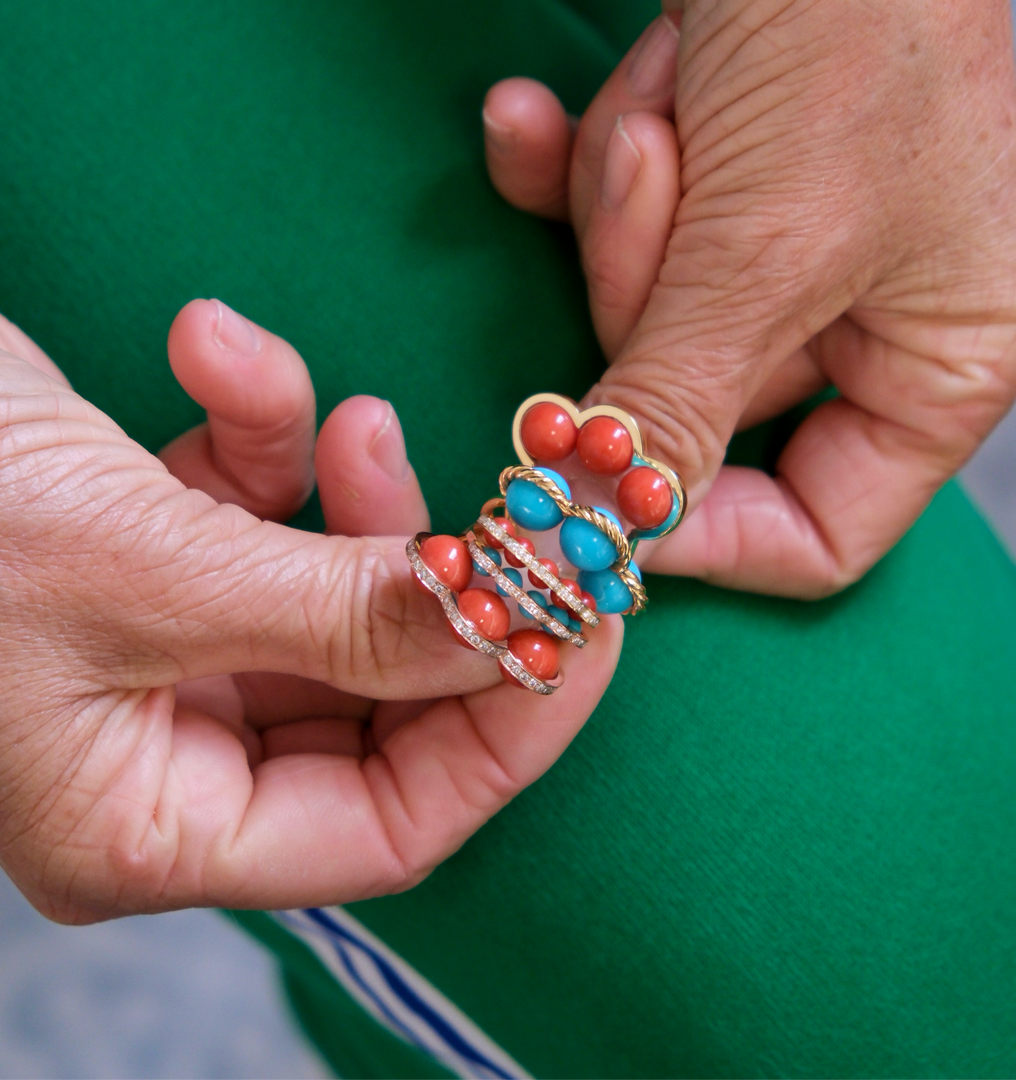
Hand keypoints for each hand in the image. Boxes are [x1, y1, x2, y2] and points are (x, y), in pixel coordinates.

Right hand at [0, 301, 620, 922]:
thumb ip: (345, 616)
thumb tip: (517, 628)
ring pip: (330, 599)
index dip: (509, 725)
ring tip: (352, 417)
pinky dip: (258, 432)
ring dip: (355, 498)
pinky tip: (217, 352)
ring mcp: (161, 656)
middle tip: (515, 510)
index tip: (586, 620)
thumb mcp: (146, 572)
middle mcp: (165, 756)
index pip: (394, 822)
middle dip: (444, 594)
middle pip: (379, 703)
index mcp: (152, 827)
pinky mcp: (152, 559)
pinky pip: (252, 511)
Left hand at [484, 2, 1015, 596]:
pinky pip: (606, 228)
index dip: (701, 531)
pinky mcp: (714, 188)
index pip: (813, 533)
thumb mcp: (771, 251)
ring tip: (668, 104)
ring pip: (641, 316)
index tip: (599, 497)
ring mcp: (784, 255)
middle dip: (647, 296)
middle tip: (658, 179)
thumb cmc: (859, 31)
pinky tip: (524, 117)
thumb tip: (605, 532)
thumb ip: (683, 408)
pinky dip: (568, 167)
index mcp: (940, 365)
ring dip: (622, 207)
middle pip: (699, 409)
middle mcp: (867, 323)